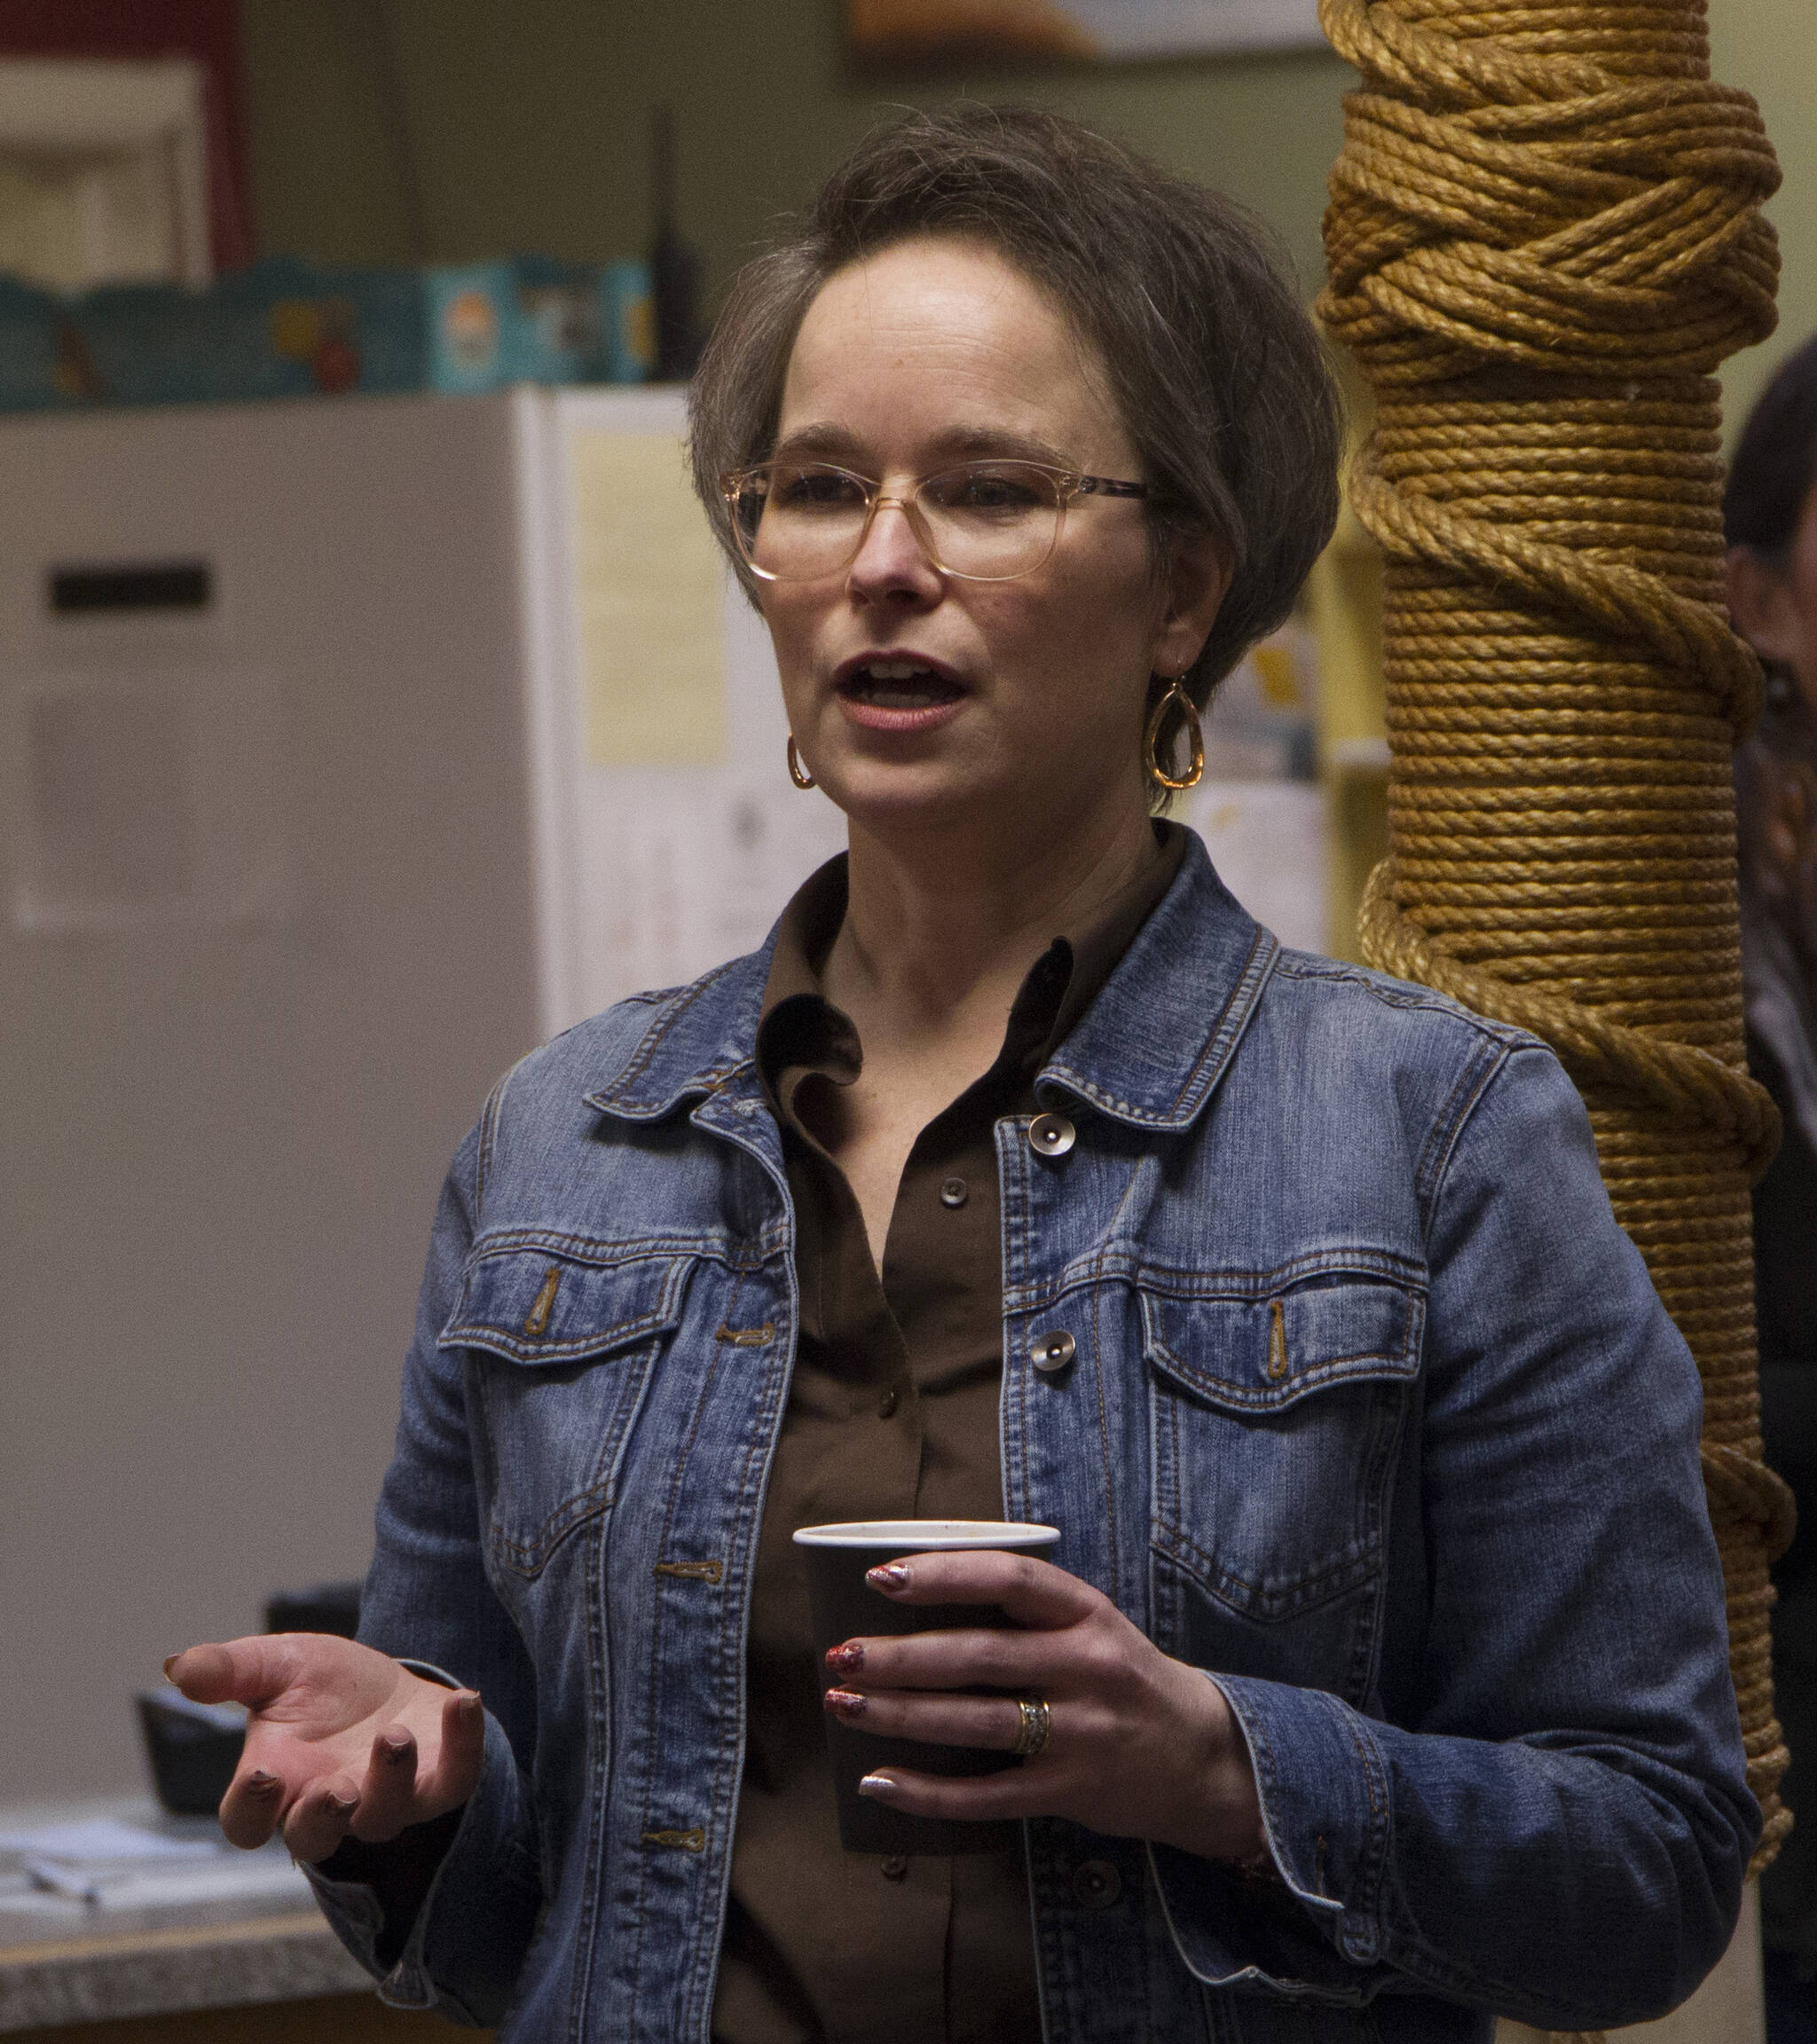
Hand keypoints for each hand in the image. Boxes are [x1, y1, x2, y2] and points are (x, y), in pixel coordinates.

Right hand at [166, 1634, 483, 1864]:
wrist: (386, 1685)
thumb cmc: (319, 1687)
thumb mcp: (276, 1666)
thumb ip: (231, 1670)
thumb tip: (177, 1668)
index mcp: (277, 1783)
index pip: (247, 1823)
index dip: (250, 1809)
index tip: (260, 1772)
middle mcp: (328, 1803)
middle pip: (315, 1839)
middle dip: (323, 1818)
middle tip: (337, 1787)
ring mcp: (387, 1799)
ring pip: (384, 1818)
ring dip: (390, 1781)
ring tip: (394, 1735)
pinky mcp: (441, 1781)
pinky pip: (457, 1780)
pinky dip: (464, 1745)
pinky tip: (465, 1700)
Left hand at [821, 1551, 1262, 1860]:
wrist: (1202, 1757)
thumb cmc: (1122, 1676)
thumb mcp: (1091, 1624)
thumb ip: (1025, 1611)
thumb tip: (916, 1593)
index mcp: (1087, 1613)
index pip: (1010, 1579)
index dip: (944, 1574)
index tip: (882, 1577)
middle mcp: (1086, 1667)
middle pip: (979, 1656)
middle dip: (901, 1656)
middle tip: (842, 1653)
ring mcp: (1079, 1734)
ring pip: (974, 1723)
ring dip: (900, 1714)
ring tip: (844, 1703)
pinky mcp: (1068, 1792)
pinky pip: (985, 1796)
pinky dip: (926, 1793)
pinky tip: (879, 1781)